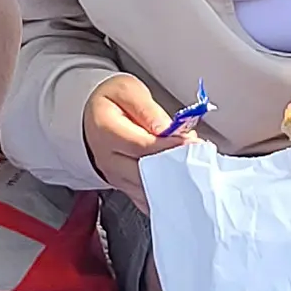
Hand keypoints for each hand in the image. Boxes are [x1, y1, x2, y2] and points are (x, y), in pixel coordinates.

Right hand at [83, 75, 189, 212]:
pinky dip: (165, 193)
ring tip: (192, 165)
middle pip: (145, 173)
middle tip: (197, 156)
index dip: (168, 146)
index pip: (141, 145)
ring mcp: (115, 177)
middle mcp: (107, 159)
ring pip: (147, 189)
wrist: (93, 117)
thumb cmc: (112, 101)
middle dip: (174, 165)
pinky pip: (146, 198)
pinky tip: (181, 182)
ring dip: (172, 180)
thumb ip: (148, 109)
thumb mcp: (128, 91)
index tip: (191, 142)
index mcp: (105, 131)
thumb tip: (167, 129)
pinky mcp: (124, 187)